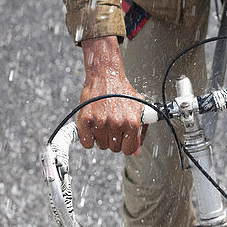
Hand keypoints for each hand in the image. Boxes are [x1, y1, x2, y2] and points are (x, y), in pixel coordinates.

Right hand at [77, 36, 145, 155]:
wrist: (106, 75)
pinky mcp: (86, 119)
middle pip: (114, 148)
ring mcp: (101, 122)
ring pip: (101, 145)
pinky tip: (93, 127)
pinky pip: (86, 142)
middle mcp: (117, 123)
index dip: (126, 144)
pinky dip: (88, 138)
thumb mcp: (137, 108)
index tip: (123, 138)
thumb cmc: (122, 91)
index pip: (129, 150)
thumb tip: (136, 152)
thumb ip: (139, 131)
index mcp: (132, 121)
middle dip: (114, 139)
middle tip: (113, 125)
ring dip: (101, 137)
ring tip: (104, 121)